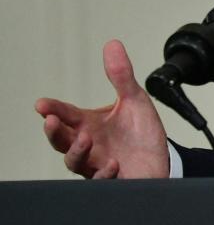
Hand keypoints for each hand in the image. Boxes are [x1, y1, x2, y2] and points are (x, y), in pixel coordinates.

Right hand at [34, 40, 169, 178]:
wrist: (161, 159)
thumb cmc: (141, 133)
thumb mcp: (134, 100)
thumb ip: (121, 76)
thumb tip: (112, 44)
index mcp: (90, 124)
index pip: (67, 115)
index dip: (53, 109)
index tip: (42, 104)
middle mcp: (89, 145)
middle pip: (61, 140)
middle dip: (54, 132)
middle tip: (51, 121)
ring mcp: (97, 163)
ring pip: (75, 161)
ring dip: (77, 151)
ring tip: (85, 139)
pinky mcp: (112, 180)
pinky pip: (101, 180)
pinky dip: (104, 172)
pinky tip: (112, 163)